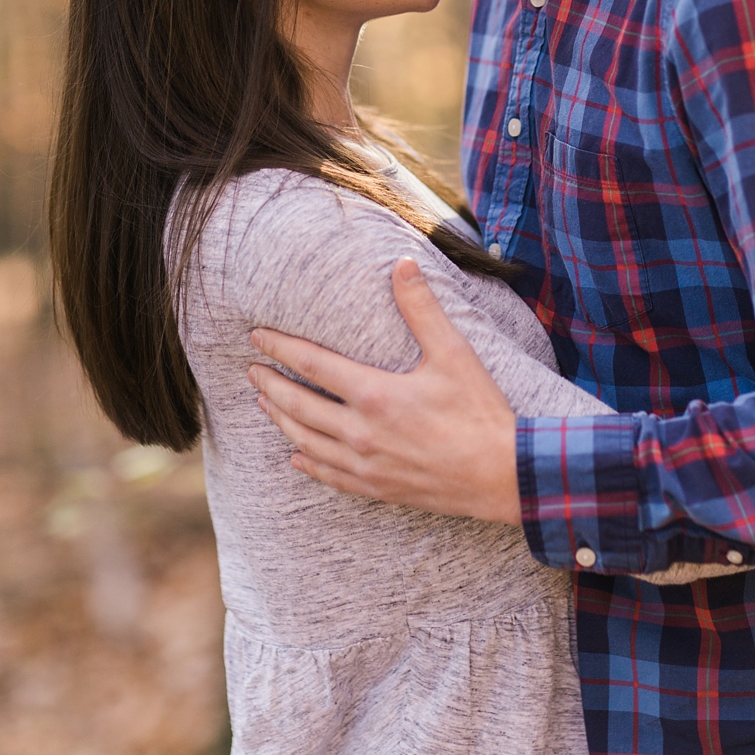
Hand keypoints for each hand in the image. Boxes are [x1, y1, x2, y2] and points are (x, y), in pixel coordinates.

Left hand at [247, 258, 520, 524]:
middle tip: (252, 371)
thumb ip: (422, 308)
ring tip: (266, 404)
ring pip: (306, 442)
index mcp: (375, 395)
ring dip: (282, 421)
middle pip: (298, 406)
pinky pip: (330, 476)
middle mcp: (361, 433)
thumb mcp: (453, 352)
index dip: (281, 349)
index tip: (257, 337)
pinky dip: (308, 463)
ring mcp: (366, 465)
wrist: (503, 475)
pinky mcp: (378, 488)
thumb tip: (403, 265)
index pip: (312, 365)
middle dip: (270, 385)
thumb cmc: (480, 411)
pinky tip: (297, 458)